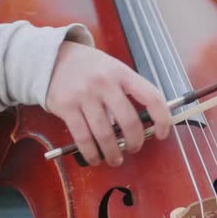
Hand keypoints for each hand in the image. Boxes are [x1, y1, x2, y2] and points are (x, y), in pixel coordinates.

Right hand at [46, 41, 170, 166]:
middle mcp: (104, 83)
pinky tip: (95, 158)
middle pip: (128, 121)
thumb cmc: (90, 68)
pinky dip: (91, 154)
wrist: (54, 58)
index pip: (151, 97)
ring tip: (115, 159)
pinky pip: (82, 138)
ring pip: (105, 134)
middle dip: (135, 142)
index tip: (163, 133)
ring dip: (113, 153)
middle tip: (134, 148)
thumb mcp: (113, 70)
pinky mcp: (66, 107)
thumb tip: (141, 126)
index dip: (162, 119)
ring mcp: (84, 95)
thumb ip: (127, 92)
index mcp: (122, 73)